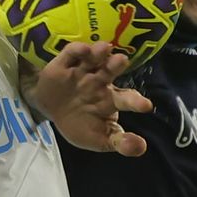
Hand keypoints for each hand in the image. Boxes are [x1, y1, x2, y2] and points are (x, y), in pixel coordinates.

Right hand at [27, 41, 151, 156]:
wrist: (50, 112)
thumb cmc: (79, 124)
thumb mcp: (99, 139)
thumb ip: (120, 143)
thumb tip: (141, 148)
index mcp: (111, 100)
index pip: (127, 99)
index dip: (136, 101)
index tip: (146, 106)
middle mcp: (99, 82)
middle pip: (110, 71)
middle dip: (116, 65)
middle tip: (122, 60)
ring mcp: (82, 72)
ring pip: (93, 58)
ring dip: (99, 53)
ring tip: (105, 49)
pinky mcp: (64, 65)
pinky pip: (71, 54)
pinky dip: (78, 50)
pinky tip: (83, 50)